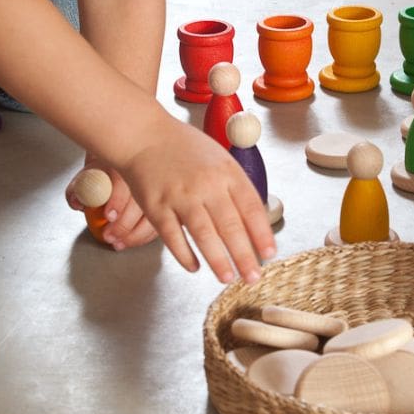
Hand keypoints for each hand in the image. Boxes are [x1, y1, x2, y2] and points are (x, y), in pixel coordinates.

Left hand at [65, 159, 158, 247]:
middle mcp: (143, 177)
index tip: (108, 216)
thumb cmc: (103, 174)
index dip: (117, 201)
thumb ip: (77, 188)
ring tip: (118, 243)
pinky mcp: (160, 207)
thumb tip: (78, 201)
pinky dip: (144, 237)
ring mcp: (155, 192)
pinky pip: (158, 224)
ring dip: (135, 234)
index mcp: (122, 166)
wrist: (117, 168)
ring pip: (153, 216)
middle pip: (141, 202)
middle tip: (109, 236)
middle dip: (125, 224)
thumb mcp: (86, 177)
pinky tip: (130, 240)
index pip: (123, 182)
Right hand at [118, 116, 276, 283]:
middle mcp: (206, 184)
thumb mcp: (219, 158)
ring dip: (218, 260)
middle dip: (244, 256)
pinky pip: (173, 238)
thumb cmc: (184, 148)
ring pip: (204, 235)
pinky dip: (185, 255)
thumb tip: (254, 220)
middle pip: (231, 226)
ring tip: (227, 278)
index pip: (252, 207)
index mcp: (226, 171)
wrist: (144, 135)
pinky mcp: (157, 207)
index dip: (262, 234)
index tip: (269, 254)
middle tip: (252, 276)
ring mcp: (181, 196)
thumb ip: (235, 186)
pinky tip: (194, 267)